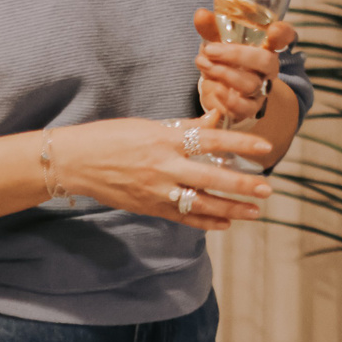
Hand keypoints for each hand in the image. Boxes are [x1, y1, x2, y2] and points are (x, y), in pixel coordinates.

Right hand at [51, 114, 274, 231]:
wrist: (74, 162)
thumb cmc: (111, 136)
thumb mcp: (150, 124)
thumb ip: (186, 126)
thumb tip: (217, 118)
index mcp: (165, 140)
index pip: (212, 141)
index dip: (241, 145)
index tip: (266, 148)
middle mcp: (163, 167)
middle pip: (211, 178)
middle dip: (242, 185)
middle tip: (267, 189)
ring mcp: (155, 191)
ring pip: (200, 203)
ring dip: (230, 209)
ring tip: (254, 211)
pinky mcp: (148, 207)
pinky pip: (182, 217)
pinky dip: (204, 221)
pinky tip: (225, 223)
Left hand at [192, 10, 297, 124]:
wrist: (224, 93)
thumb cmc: (225, 62)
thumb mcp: (218, 43)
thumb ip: (211, 29)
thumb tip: (200, 14)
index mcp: (266, 47)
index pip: (284, 37)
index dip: (283, 33)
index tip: (274, 29)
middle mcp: (268, 69)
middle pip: (266, 61)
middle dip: (236, 54)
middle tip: (210, 49)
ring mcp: (260, 90)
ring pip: (250, 83)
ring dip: (222, 73)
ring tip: (202, 64)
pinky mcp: (249, 109)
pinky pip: (243, 107)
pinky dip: (226, 99)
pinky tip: (213, 88)